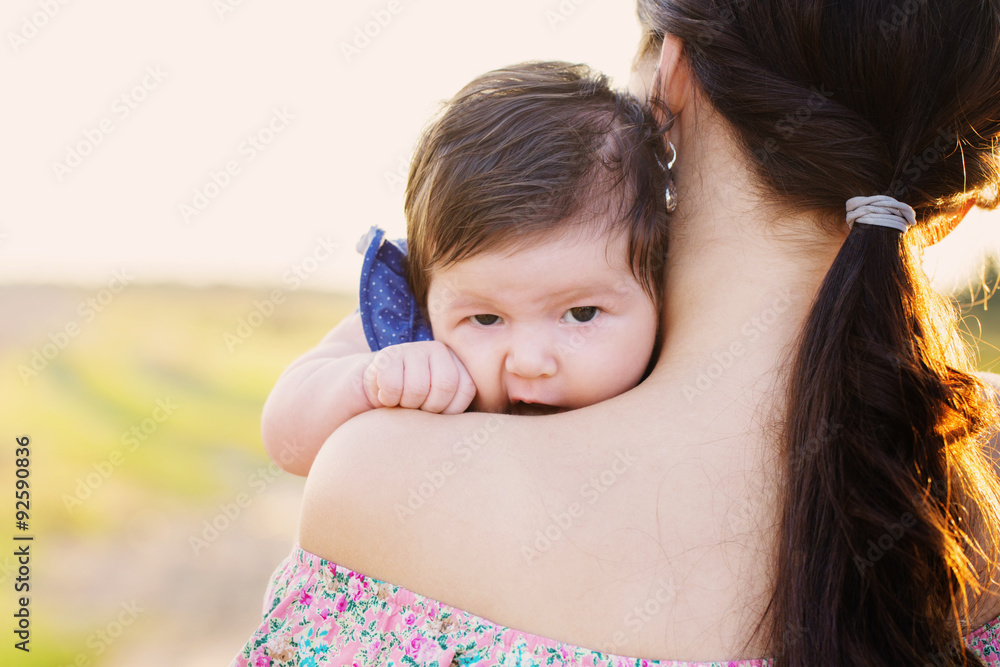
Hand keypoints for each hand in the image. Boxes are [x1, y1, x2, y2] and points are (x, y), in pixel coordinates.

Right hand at [362, 341, 476, 413]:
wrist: (373, 394)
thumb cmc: (413, 408)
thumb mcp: (441, 409)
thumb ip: (460, 411)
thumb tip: (495, 437)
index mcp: (457, 364)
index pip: (465, 390)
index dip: (448, 410)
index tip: (434, 412)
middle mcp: (439, 350)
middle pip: (445, 386)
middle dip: (428, 407)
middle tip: (415, 407)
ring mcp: (413, 349)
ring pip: (417, 388)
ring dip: (404, 404)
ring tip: (400, 400)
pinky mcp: (387, 355)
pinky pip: (392, 386)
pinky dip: (386, 398)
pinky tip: (384, 394)